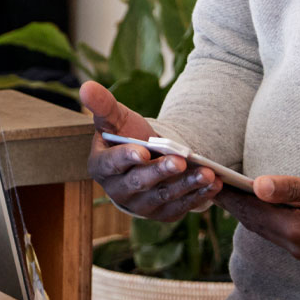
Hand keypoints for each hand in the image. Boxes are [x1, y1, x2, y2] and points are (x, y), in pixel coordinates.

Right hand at [81, 81, 221, 222]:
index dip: (126, 158)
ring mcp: (141, 205)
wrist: (146, 159)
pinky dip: (199, 195)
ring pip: (164, 196)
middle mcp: (119, 191)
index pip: (111, 164)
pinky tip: (214, 183)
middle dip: (161, 172)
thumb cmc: (127, 136)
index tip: (142, 151)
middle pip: (140, 183)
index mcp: (102, 167)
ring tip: (207, 173)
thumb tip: (85, 86)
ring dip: (187, 185)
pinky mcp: (163, 212)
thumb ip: (102, 104)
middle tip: (180, 161)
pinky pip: (181, 206)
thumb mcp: (115, 118)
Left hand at [215, 173, 299, 268]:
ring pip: (270, 232)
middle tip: (214, 187)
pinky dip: (270, 222)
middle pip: (257, 224)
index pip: (253, 212)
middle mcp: (299, 249)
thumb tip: (258, 185)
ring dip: (252, 215)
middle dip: (235, 205)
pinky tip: (269, 211)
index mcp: (298, 232)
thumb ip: (293, 188)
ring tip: (234, 197)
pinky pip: (285, 237)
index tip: (210, 182)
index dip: (230, 196)